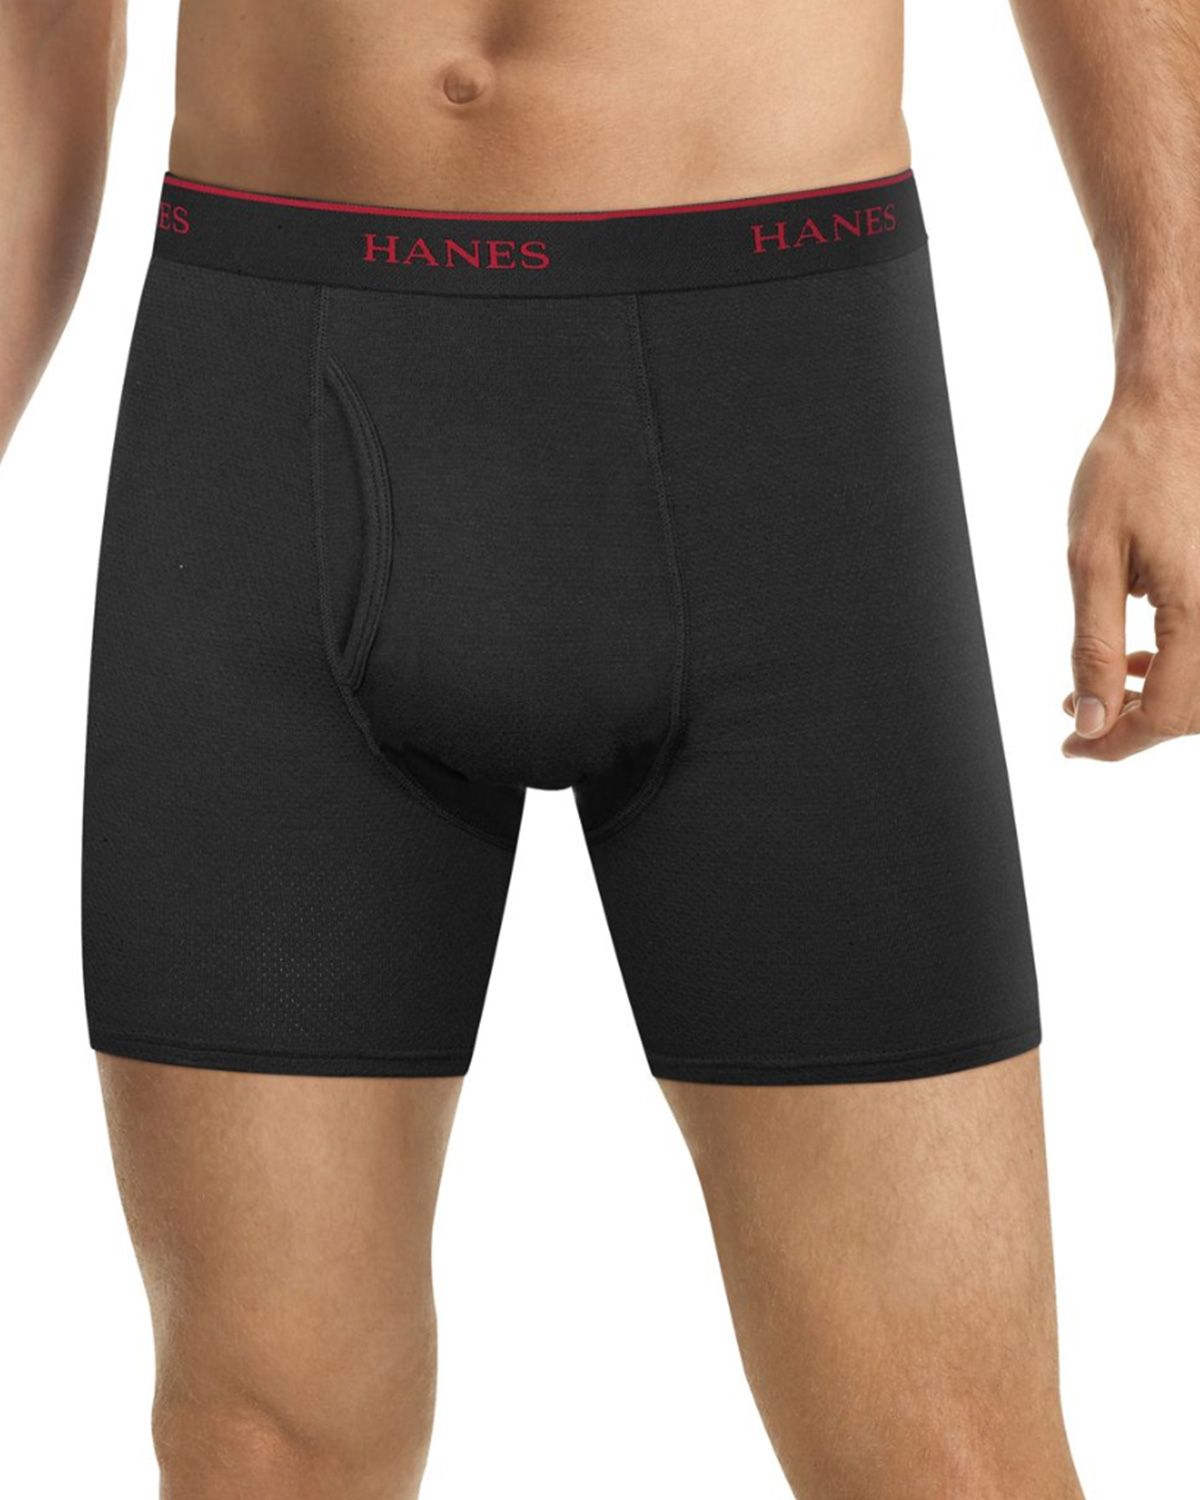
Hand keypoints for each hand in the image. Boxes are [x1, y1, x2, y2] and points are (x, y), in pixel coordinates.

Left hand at [1063, 394, 1199, 758]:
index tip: (1073, 747)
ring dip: (1154, 702)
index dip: (1117, 744)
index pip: (1168, 715)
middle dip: (1134, 728)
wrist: (1176, 410)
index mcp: (1199, 609)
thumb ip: (1093, 647)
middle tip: (1078, 723)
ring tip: (1096, 694)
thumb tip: (1090, 721)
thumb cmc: (1130, 469)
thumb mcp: (1090, 560)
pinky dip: (1175, 669)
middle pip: (1193, 713)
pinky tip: (1134, 662)